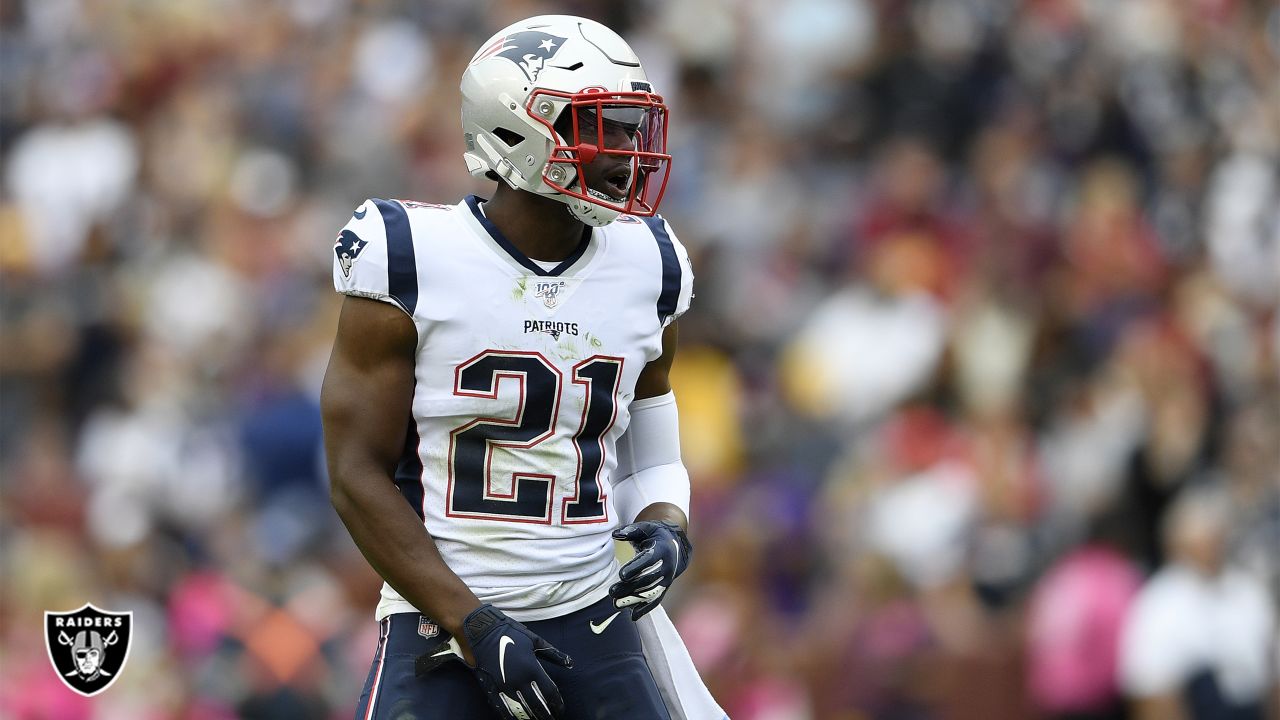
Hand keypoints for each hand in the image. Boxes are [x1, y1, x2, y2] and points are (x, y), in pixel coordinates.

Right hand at [461, 604, 572, 719]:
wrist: (481, 631)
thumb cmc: (510, 633)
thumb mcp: (535, 640)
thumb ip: (554, 654)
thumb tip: (571, 663)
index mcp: (532, 668)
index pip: (550, 692)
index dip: (557, 704)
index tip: (560, 710)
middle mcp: (519, 680)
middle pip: (537, 704)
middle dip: (546, 714)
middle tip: (551, 719)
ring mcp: (504, 686)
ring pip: (521, 709)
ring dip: (530, 717)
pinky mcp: (491, 688)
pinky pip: (501, 708)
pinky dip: (509, 716)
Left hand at [609, 521, 692, 619]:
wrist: (675, 546)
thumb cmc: (656, 536)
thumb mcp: (646, 528)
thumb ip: (631, 530)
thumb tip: (616, 534)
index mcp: (663, 550)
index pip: (649, 560)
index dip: (636, 567)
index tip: (621, 575)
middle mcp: (667, 567)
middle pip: (648, 579)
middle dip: (630, 587)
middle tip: (612, 592)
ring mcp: (667, 580)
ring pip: (650, 592)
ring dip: (634, 599)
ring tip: (616, 604)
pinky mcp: (664, 588)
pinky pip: (656, 600)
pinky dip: (645, 609)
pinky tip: (633, 616)